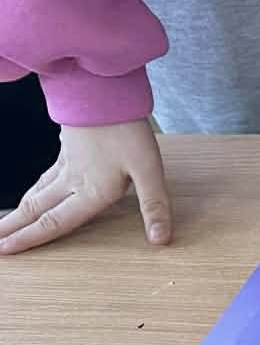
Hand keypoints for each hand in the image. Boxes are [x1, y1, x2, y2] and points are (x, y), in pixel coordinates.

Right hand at [0, 120, 171, 255]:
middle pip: (37, 210)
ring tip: (6, 223)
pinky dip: (33, 190)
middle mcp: (72, 180)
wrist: (104, 93)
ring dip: (20, 211)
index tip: (7, 251)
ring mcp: (65, 163)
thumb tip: (160, 239)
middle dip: (14, 228)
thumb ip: (154, 206)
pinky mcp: (66, 148)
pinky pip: (44, 176)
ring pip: (37, 193)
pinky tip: (33, 190)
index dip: (31, 239)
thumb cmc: (126, 131)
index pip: (55, 222)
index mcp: (90, 191)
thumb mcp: (150, 171)